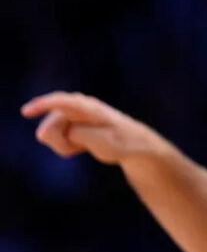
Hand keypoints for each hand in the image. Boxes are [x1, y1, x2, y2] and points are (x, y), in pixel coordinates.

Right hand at [21, 91, 162, 164]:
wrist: (134, 144)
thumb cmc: (122, 142)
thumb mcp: (103, 142)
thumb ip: (77, 134)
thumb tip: (54, 129)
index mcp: (90, 108)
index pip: (63, 102)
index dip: (43, 105)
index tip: (26, 111)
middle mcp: (78, 106)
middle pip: (49, 126)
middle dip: (59, 142)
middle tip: (81, 149)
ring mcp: (73, 114)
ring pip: (50, 134)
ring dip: (64, 145)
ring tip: (86, 146)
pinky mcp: (70, 122)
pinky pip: (55, 139)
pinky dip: (65, 146)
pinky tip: (82, 146)